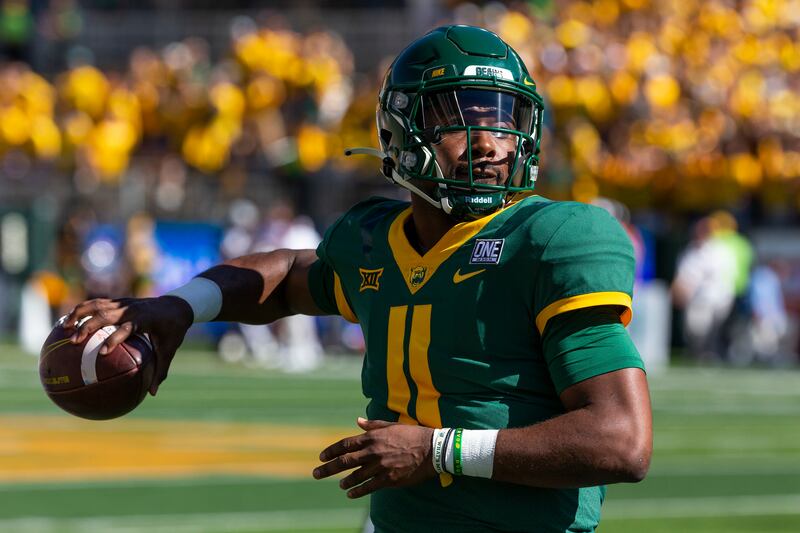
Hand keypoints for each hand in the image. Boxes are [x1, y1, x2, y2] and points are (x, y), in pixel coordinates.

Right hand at [62, 295, 193, 395]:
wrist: (175, 306)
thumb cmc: (172, 331)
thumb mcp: (168, 351)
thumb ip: (160, 371)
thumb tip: (153, 394)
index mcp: (145, 320)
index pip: (127, 328)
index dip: (115, 339)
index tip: (103, 353)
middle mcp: (131, 309)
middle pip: (106, 314)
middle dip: (89, 326)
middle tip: (74, 341)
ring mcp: (124, 303)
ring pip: (97, 305)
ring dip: (79, 314)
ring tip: (63, 327)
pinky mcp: (118, 301)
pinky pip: (97, 303)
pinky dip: (82, 310)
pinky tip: (68, 320)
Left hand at [312, 417, 435, 498]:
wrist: (432, 449)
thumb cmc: (412, 435)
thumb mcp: (391, 425)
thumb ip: (372, 425)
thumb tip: (357, 421)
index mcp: (373, 437)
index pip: (346, 444)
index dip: (332, 451)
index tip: (322, 456)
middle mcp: (373, 452)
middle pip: (345, 461)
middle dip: (328, 468)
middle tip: (316, 473)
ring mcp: (380, 466)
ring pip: (356, 476)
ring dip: (345, 481)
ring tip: (340, 484)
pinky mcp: (389, 479)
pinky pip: (369, 487)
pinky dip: (358, 491)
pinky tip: (351, 493)